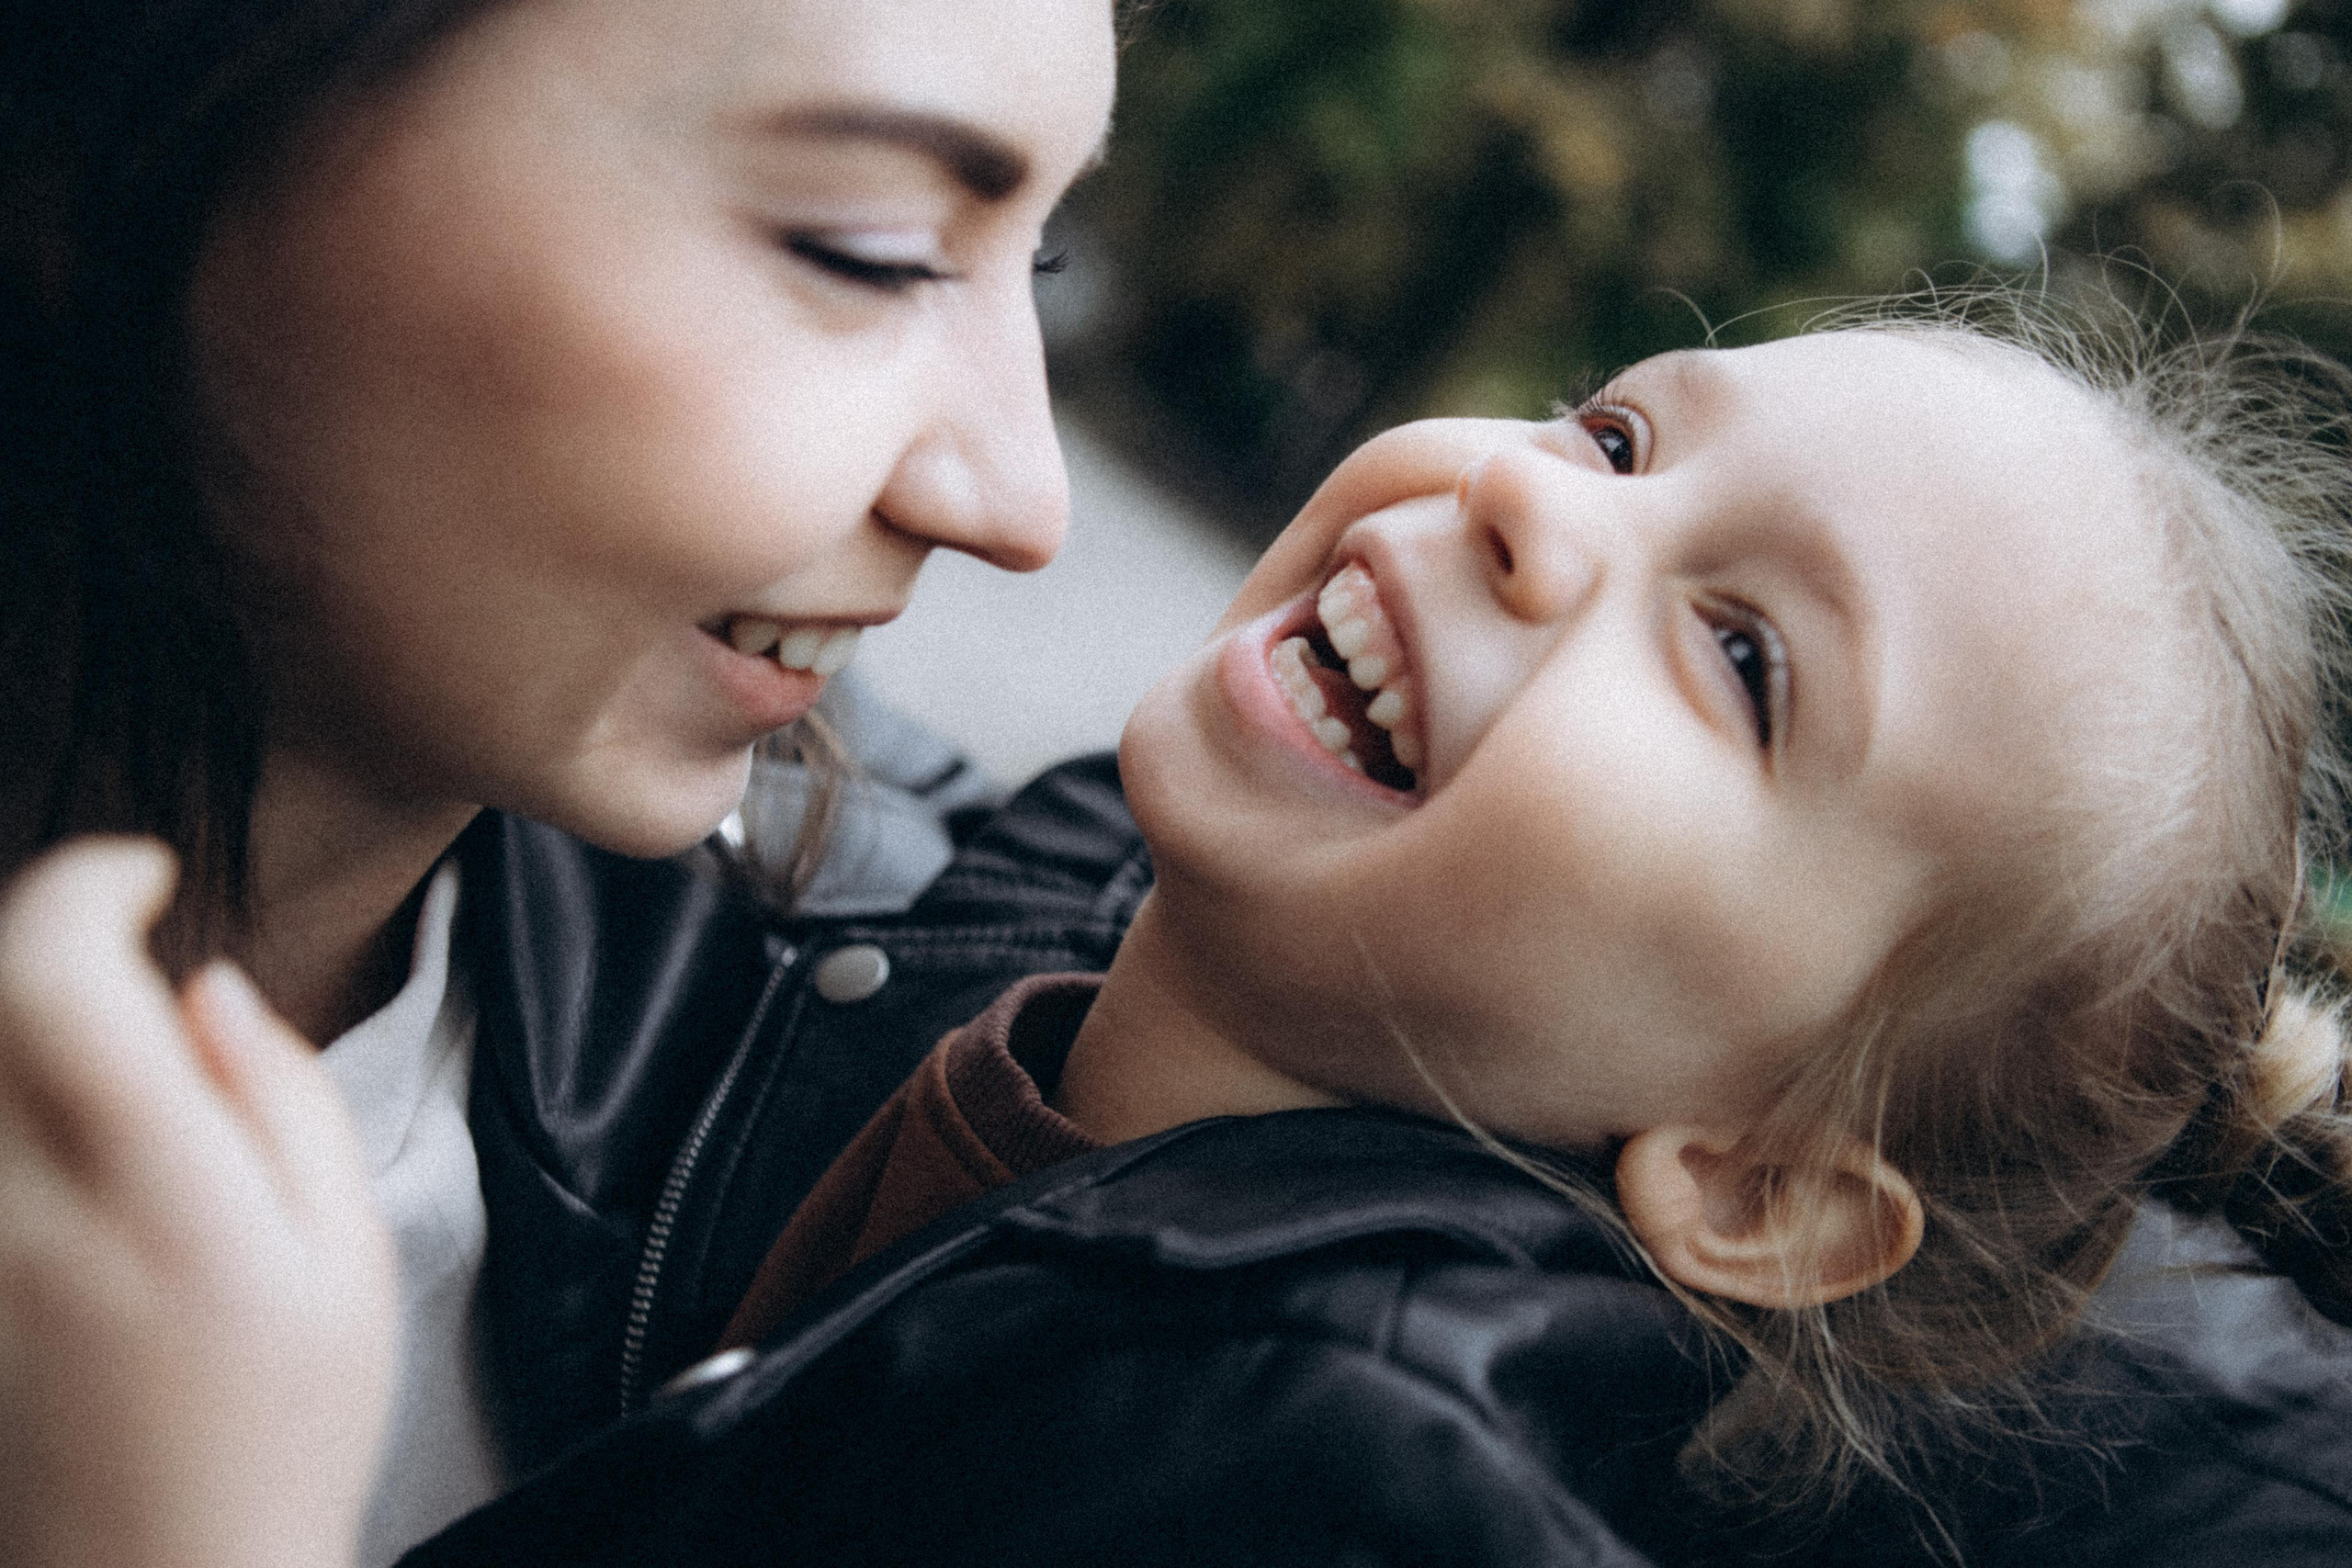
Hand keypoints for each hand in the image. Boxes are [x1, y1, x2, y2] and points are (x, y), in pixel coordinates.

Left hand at [0, 839, 393, 1567]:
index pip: (50, 973)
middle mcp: (29, 1216)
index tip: (145, 876)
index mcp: (161, 1198)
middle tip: (120, 948)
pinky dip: (4, 1094)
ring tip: (100, 1052)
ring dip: (18, 1013)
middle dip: (44, 932)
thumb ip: (284, 1100)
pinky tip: (64, 1129)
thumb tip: (205, 989)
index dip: (87, 884)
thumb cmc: (282, 1429)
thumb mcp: (349, 1257)